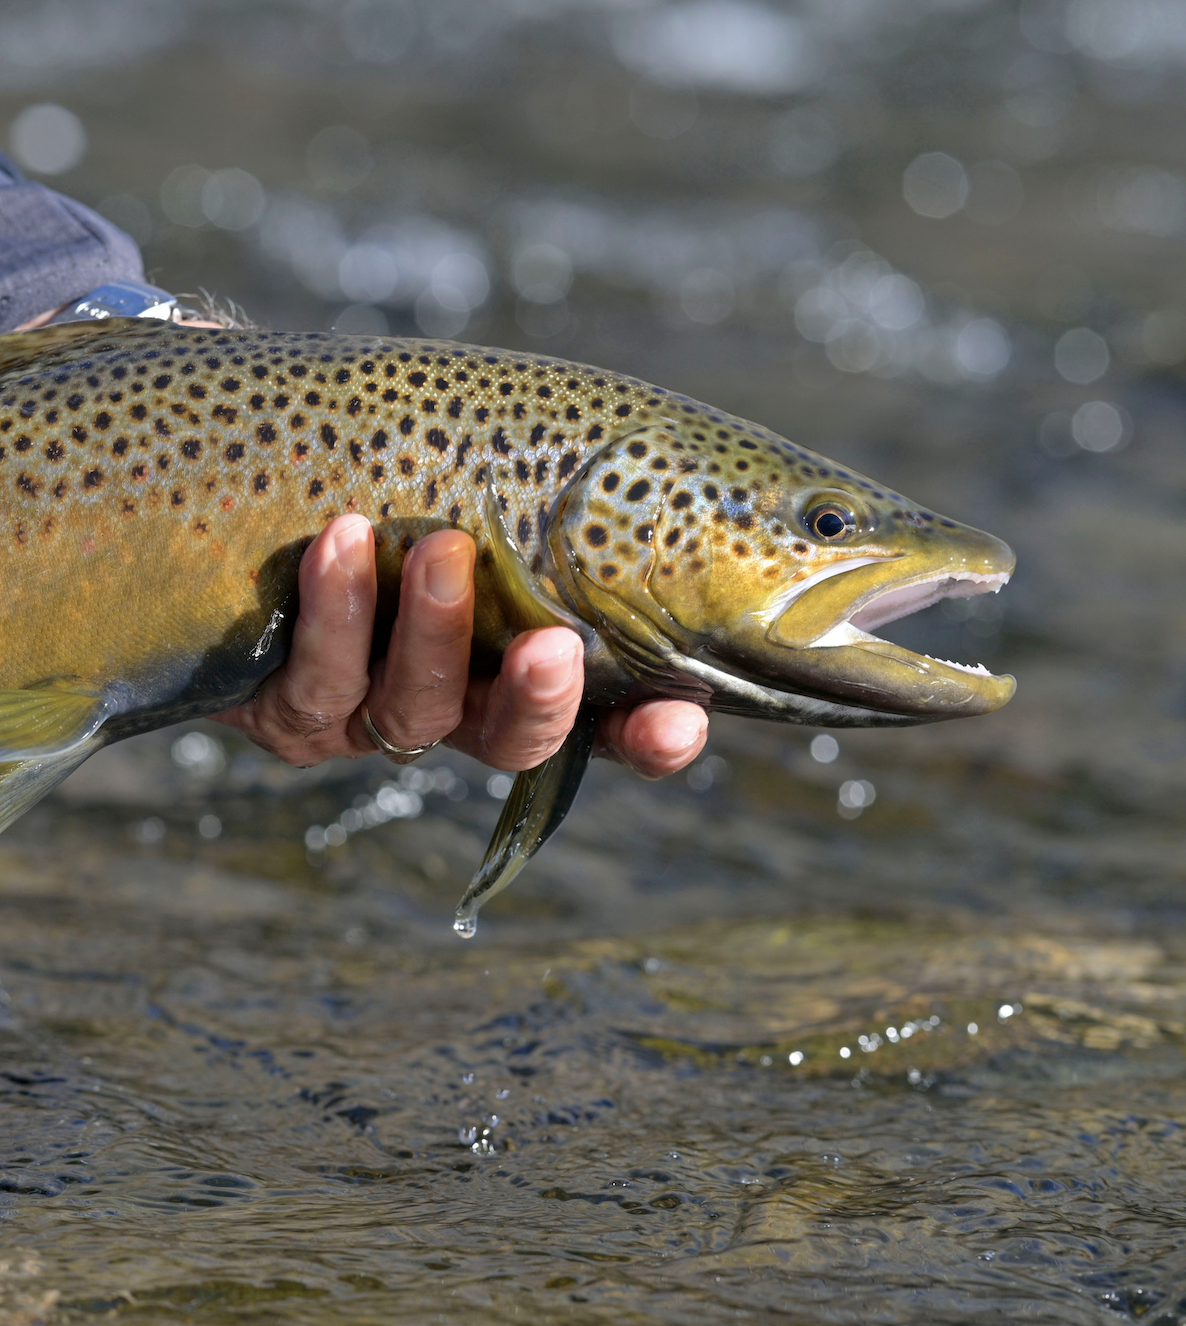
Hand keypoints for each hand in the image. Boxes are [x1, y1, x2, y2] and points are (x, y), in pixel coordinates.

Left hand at [213, 515, 708, 776]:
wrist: (235, 488)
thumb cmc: (378, 470)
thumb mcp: (459, 469)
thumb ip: (524, 472)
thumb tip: (617, 428)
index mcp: (512, 662)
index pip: (599, 722)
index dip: (646, 736)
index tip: (684, 717)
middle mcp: (451, 702)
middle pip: (513, 740)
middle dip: (539, 701)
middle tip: (554, 645)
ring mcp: (369, 714)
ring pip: (416, 713)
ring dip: (433, 635)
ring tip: (442, 547)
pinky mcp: (289, 711)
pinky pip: (319, 684)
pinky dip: (336, 614)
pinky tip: (340, 540)